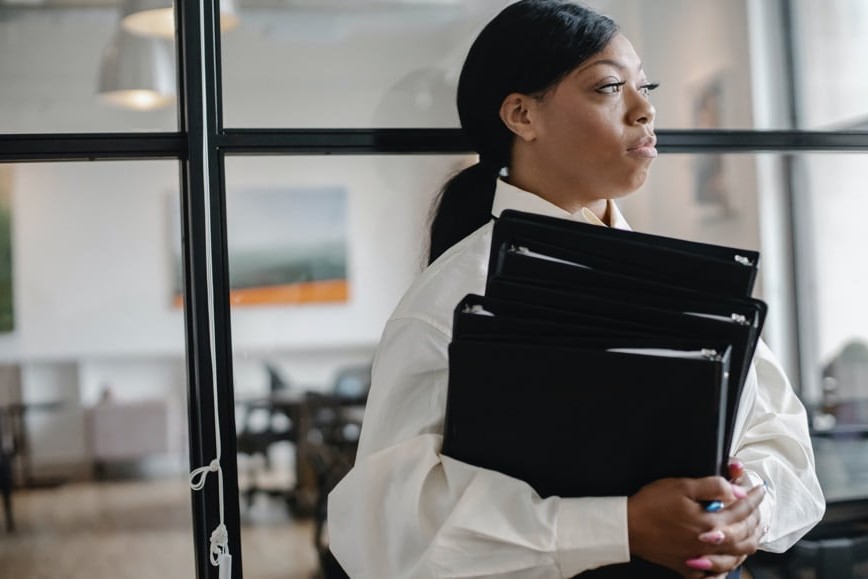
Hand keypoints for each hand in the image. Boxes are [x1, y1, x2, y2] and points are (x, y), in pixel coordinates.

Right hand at [627, 476, 747, 575]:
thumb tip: (737, 491)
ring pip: (737, 556)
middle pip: (746, 536)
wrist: (628, 527)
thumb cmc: (652, 504)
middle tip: (758, 508)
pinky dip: (728, 566)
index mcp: (711, 523)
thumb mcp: (682, 486)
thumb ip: (713, 487)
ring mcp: (701, 559)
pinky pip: (716, 573)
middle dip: (756, 520)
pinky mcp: (689, 567)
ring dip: (749, 542)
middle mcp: (711, 544)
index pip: (742, 510)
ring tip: (753, 531)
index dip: (753, 498)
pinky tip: (731, 559)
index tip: (759, 489)